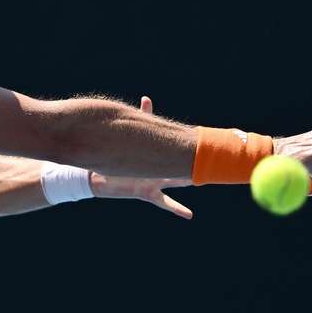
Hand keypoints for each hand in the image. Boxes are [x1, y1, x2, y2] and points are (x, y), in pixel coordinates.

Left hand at [89, 96, 193, 218]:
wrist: (100, 178)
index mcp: (158, 157)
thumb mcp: (132, 137)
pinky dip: (177, 209)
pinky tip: (189, 214)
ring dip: (187, 182)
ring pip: (175, 182)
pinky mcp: (148, 193)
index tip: (205, 142)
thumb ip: (142, 117)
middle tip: (211, 161)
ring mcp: (155, 183)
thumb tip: (147, 98)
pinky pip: (165, 202)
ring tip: (202, 184)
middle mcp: (159, 170)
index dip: (189, 146)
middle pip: (179, 166)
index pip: (176, 150)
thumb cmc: (117, 157)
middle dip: (192, 163)